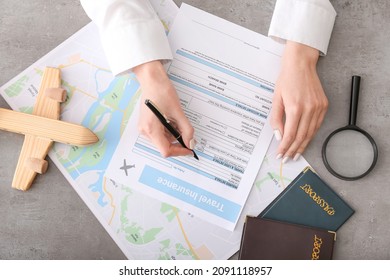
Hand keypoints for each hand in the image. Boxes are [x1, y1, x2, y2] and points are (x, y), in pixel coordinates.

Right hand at [133, 60, 193, 157]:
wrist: (152, 79)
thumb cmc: (162, 91)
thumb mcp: (178, 112)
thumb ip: (186, 130)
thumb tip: (191, 143)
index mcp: (151, 129)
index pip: (166, 150)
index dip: (180, 151)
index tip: (189, 149)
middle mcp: (145, 131)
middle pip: (164, 146)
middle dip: (178, 142)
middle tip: (189, 134)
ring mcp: (145, 128)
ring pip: (163, 140)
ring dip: (174, 135)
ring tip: (179, 121)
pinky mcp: (147, 124)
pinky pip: (160, 133)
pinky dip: (169, 130)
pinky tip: (173, 120)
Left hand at [271, 41, 327, 162]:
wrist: (301, 64)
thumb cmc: (286, 79)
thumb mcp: (276, 98)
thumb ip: (276, 118)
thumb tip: (278, 136)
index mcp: (295, 108)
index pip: (290, 134)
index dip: (285, 147)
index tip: (280, 155)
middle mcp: (309, 109)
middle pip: (301, 137)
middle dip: (293, 150)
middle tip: (287, 159)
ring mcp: (318, 107)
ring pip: (311, 133)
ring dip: (303, 145)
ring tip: (295, 154)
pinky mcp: (323, 105)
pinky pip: (317, 125)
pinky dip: (311, 135)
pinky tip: (304, 141)